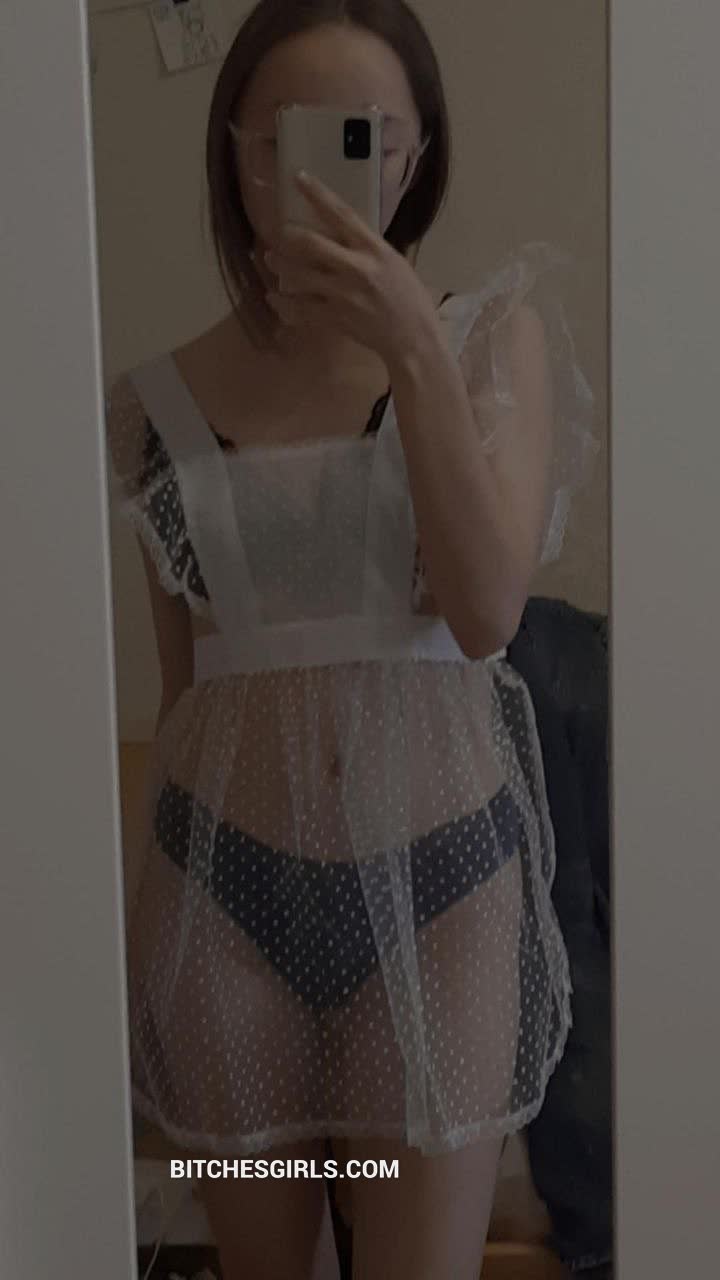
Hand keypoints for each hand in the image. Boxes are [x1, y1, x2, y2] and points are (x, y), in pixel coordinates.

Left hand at [264, 170, 440, 364]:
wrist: (414, 338)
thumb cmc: (410, 299)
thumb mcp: (394, 263)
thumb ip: (367, 249)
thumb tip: (342, 236)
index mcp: (374, 250)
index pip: (342, 215)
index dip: (318, 194)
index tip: (299, 178)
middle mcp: (357, 269)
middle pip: (312, 245)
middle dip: (288, 236)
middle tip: (276, 232)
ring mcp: (344, 295)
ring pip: (301, 276)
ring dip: (281, 267)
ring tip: (270, 261)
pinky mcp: (336, 319)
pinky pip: (302, 309)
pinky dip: (285, 304)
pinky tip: (274, 298)